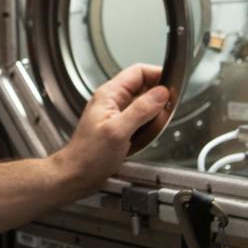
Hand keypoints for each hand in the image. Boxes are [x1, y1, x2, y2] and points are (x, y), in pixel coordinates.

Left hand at [48, 64, 170, 196]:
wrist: (76, 175)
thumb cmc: (88, 155)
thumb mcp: (118, 130)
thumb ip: (141, 110)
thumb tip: (161, 93)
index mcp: (109, 94)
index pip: (138, 72)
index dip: (158, 75)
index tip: (172, 86)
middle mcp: (112, 101)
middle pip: (142, 87)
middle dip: (158, 97)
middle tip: (167, 110)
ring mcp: (114, 114)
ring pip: (142, 104)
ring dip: (153, 113)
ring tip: (156, 125)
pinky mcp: (118, 127)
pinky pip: (138, 119)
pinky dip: (147, 125)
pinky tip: (147, 136)